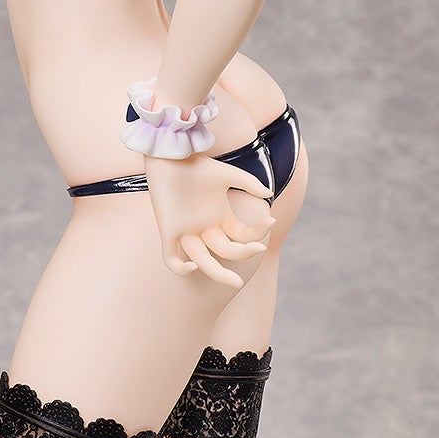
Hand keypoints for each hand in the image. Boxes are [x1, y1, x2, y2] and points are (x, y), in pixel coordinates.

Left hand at [145, 152, 275, 286]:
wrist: (171, 155)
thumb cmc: (197, 164)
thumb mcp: (227, 174)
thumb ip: (248, 183)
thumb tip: (269, 194)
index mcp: (220, 218)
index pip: (242, 236)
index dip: (257, 232)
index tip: (270, 220)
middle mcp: (205, 228)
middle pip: (227, 252)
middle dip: (244, 254)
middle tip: (258, 248)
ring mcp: (187, 231)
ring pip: (203, 262)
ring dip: (219, 274)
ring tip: (236, 282)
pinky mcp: (168, 230)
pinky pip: (171, 259)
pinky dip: (180, 269)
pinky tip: (193, 266)